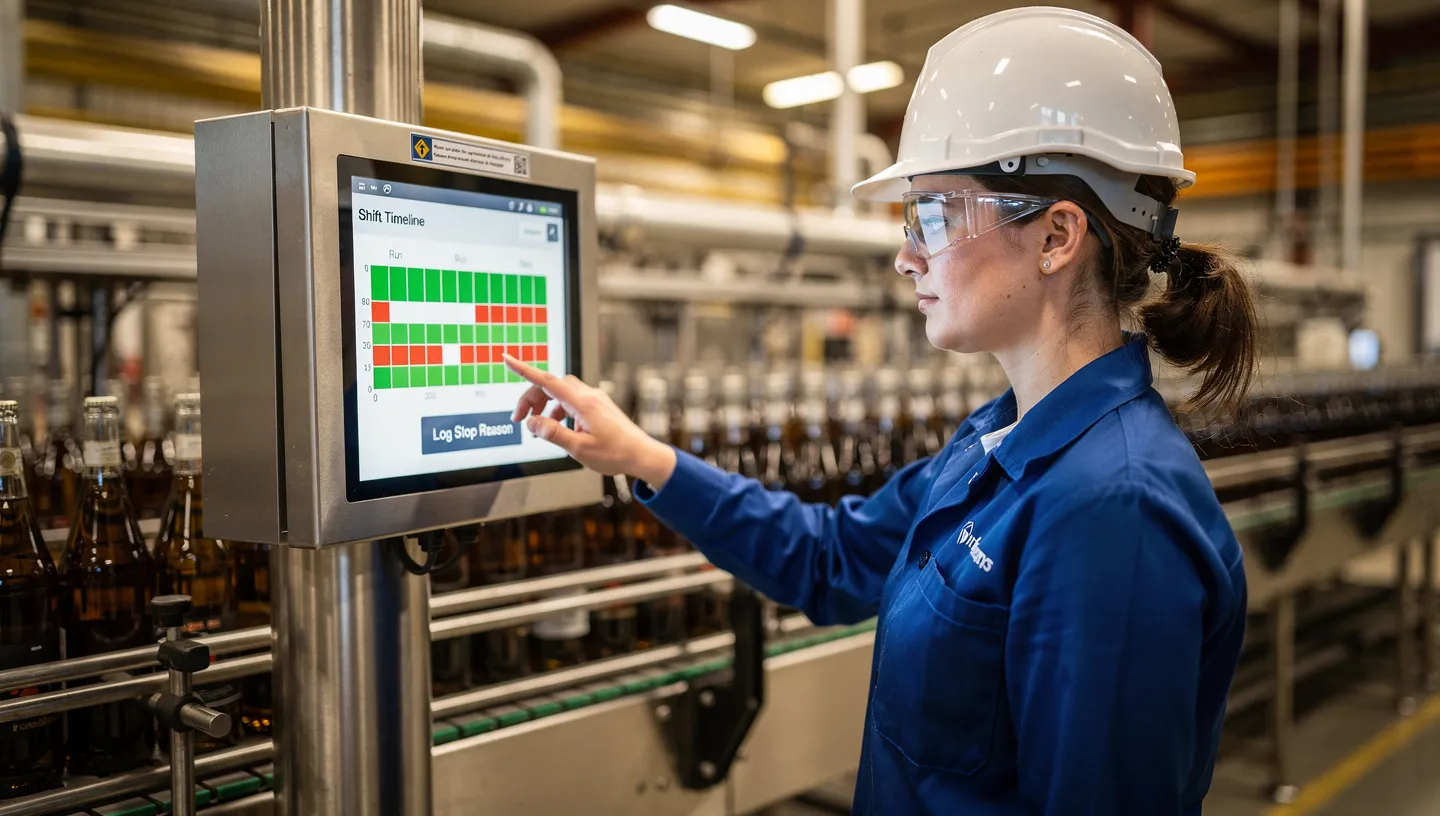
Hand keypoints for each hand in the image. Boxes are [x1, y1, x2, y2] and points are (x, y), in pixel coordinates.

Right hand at [503, 355, 677, 487]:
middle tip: (519, 420)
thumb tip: (532, 423)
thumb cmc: (615, 454)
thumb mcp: (579, 449)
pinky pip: (571, 402)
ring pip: (560, 394)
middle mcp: (589, 396)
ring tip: (537, 429)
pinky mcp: (598, 406)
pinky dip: (558, 412)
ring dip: (544, 407)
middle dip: (531, 399)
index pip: (547, 380)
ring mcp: (594, 399)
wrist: (642, 455)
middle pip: (551, 386)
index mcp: (583, 403)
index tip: (507, 358)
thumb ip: (553, 433)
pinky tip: (559, 429)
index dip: (524, 369)